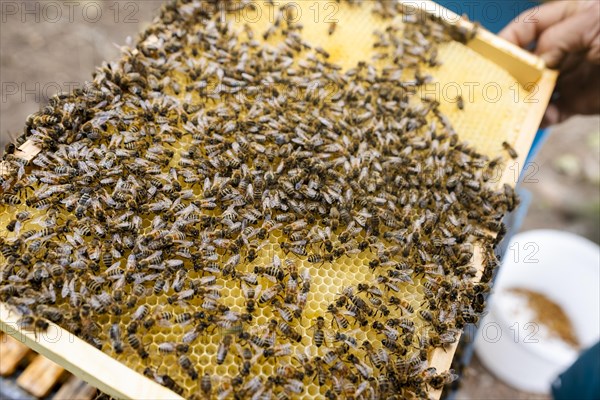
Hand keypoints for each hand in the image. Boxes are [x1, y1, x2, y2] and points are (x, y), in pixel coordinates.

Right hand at [500, 1, 599, 125]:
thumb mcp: (594, 24)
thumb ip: (557, 39)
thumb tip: (532, 62)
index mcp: (570, 19)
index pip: (529, 26)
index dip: (508, 39)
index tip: (491, 55)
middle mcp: (566, 48)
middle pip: (526, 61)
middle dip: (511, 75)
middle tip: (496, 88)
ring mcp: (572, 76)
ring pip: (535, 90)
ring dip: (523, 100)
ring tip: (514, 109)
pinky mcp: (579, 102)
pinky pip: (553, 112)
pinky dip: (544, 118)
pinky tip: (543, 118)